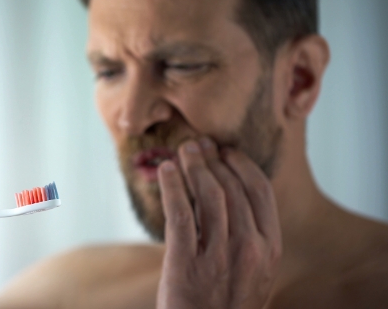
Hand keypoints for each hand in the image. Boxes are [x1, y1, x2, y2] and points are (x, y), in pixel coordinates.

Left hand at [156, 137, 281, 308]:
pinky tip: (167, 171)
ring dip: (194, 166)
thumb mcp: (255, 273)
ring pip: (208, 195)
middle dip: (213, 160)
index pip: (260, 191)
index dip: (241, 164)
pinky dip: (172, 186)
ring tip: (184, 150)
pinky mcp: (185, 263)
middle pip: (231, 188)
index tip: (226, 151)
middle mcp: (249, 248)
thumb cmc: (227, 304)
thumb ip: (251, 237)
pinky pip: (180, 214)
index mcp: (270, 248)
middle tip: (198, 144)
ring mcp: (218, 256)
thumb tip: (233, 193)